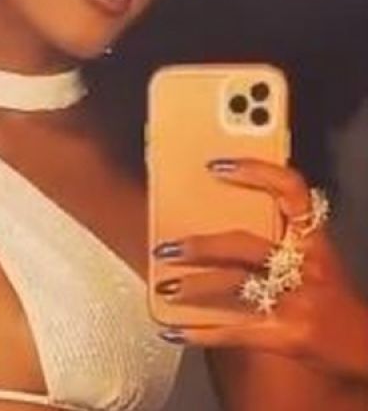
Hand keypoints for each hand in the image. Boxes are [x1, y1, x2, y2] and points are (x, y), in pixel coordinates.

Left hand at [153, 159, 367, 382]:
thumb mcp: (312, 257)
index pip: (292, 191)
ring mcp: (298, 302)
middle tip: (165, 247)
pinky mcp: (287, 336)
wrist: (365, 347)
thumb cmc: (326, 293)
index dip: (257, 172)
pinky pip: (233, 330)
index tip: (215, 165)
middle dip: (201, 246)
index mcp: (312, 239)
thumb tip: (209, 216)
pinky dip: (198, 332)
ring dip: (193, 287)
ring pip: (235, 286)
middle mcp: (307, 265)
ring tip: (164, 286)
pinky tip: (171, 330)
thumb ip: (276, 236)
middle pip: (245, 245)